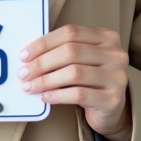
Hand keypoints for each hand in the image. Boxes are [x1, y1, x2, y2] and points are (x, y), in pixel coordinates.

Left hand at [18, 25, 131, 140]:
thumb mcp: (82, 59)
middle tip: (23, 73)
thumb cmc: (90, 79)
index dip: (44, 43)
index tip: (25, 55)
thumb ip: (62, 51)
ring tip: (30, 86)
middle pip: (71, 52)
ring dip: (46, 80)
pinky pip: (79, 94)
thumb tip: (28, 55)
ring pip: (74, 73)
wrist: (111, 108)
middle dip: (42, 63)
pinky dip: (57, 95)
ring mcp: (117, 77)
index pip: (71, 32)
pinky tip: (45, 97)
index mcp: (107, 37)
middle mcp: (115, 54)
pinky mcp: (112, 100)